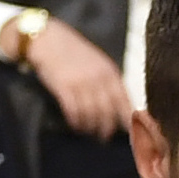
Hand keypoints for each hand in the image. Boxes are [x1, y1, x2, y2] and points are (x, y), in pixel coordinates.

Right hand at [0, 14, 129, 139]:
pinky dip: (76, 121)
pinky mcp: (64, 87)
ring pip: (90, 114)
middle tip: (104, 137)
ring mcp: (80, 83)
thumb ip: (109, 82)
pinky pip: (74, 111)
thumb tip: (119, 107)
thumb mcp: (98, 63)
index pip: (124, 101)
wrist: (49, 40)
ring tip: (88, 131)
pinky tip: (76, 124)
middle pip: (107, 112)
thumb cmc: (74, 53)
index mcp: (110, 72)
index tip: (129, 133)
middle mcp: (97, 78)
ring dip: (90, 127)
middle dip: (106, 128)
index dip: (127, 120)